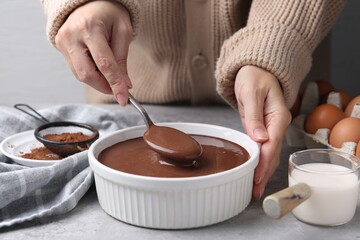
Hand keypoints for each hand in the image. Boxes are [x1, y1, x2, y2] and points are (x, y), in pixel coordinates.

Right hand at [54, 0, 132, 105]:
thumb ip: (122, 59)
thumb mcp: (123, 32)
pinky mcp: (60, 46)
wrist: (90, 1)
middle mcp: (72, 35)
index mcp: (90, 28)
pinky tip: (100, 70)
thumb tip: (124, 85)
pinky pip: (76, 69)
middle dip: (105, 87)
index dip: (115, 84)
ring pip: (80, 75)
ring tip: (111, 77)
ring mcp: (63, 41)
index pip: (104, 64)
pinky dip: (91, 75)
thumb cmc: (110, 14)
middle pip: (87, 74)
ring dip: (98, 82)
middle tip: (119, 90)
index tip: (124, 99)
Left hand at [234, 65, 291, 199]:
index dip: (264, 163)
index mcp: (277, 117)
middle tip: (254, 191)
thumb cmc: (254, 77)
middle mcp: (277, 125)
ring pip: (269, 154)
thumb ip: (254, 115)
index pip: (272, 145)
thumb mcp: (251, 93)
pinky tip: (254, 172)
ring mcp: (271, 128)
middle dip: (264, 173)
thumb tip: (260, 138)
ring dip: (262, 171)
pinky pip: (263, 148)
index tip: (256, 178)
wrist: (255, 70)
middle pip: (272, 154)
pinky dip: (259, 161)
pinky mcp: (263, 129)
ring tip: (253, 188)